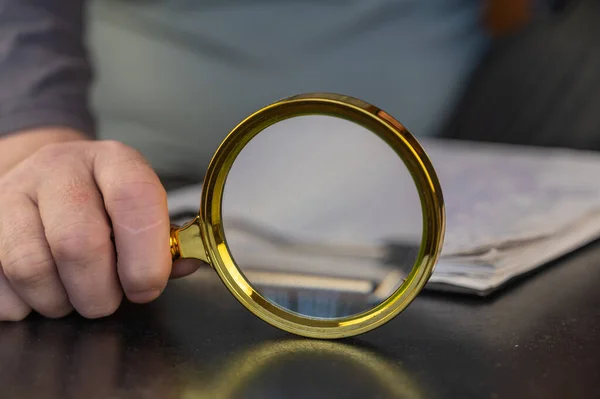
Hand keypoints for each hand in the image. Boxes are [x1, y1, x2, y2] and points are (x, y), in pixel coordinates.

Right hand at [0, 132, 198, 320]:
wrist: (48, 177)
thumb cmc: (105, 202)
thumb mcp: (142, 208)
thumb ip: (166, 242)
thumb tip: (185, 266)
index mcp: (113, 161)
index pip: (134, 198)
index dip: (145, 255)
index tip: (146, 286)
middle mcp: (61, 167)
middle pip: (78, 242)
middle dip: (100, 292)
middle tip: (108, 300)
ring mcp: (13, 190)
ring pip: (31, 267)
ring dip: (60, 301)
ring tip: (74, 294)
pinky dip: (24, 303)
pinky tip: (42, 289)